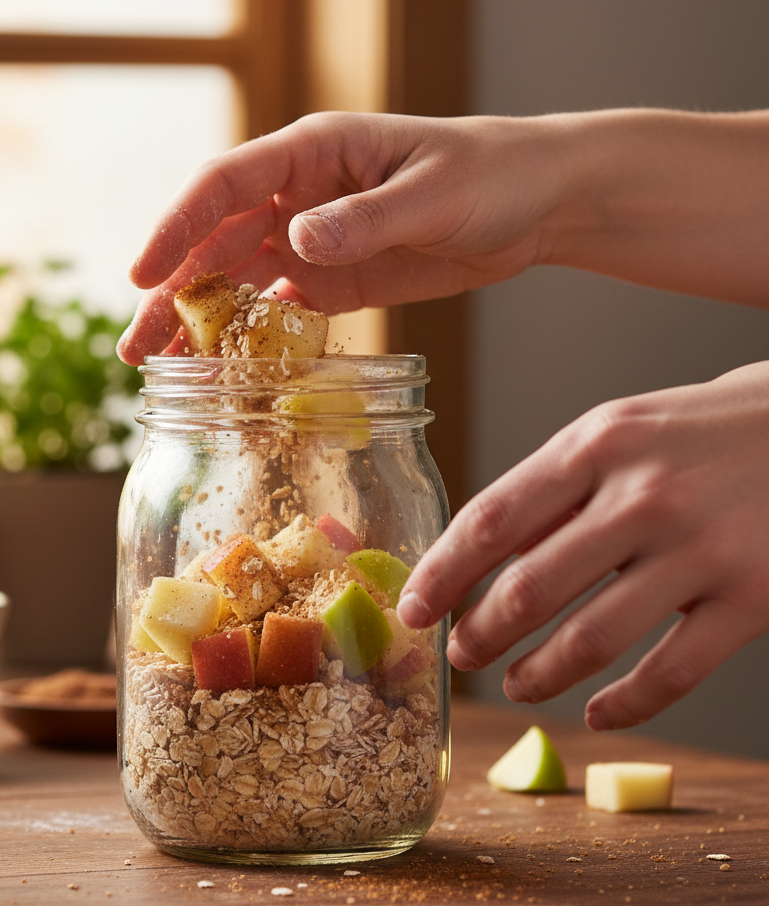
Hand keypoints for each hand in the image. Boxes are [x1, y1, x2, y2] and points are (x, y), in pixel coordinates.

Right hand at [117, 111, 567, 363]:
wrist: (534, 204)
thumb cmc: (490, 175)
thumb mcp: (433, 192)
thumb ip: (366, 217)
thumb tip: (296, 241)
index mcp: (312, 154)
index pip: (224, 185)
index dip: (177, 227)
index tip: (144, 274)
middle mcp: (297, 196)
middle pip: (215, 243)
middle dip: (172, 292)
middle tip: (138, 348)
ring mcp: (311, 240)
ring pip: (236, 282)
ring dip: (200, 323)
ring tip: (166, 370)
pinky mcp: (332, 279)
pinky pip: (278, 310)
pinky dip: (249, 339)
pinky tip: (226, 371)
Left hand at [397, 361, 768, 729]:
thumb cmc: (688, 434)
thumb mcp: (611, 436)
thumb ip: (550, 493)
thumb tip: (490, 562)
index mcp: (595, 446)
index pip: (491, 520)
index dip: (442, 573)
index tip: (413, 608)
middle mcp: (643, 496)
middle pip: (531, 588)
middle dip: (481, 633)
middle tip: (461, 654)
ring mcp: (701, 550)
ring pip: (592, 639)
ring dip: (538, 675)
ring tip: (515, 686)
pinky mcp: (753, 598)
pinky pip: (672, 673)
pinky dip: (625, 705)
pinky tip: (597, 713)